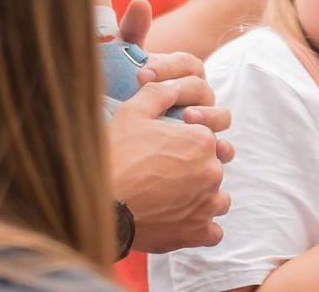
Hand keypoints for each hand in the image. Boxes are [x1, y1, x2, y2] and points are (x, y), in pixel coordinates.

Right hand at [108, 64, 231, 251]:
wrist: (101, 202)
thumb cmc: (115, 155)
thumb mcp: (133, 112)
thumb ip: (159, 93)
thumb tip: (173, 86)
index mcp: (201, 140)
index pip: (207, 139)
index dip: (185, 143)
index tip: (165, 151)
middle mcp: (211, 171)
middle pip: (212, 168)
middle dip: (194, 171)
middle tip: (164, 175)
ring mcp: (207, 204)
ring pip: (217, 199)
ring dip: (202, 199)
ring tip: (175, 198)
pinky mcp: (197, 232)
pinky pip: (213, 232)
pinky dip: (201, 227)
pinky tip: (181, 221)